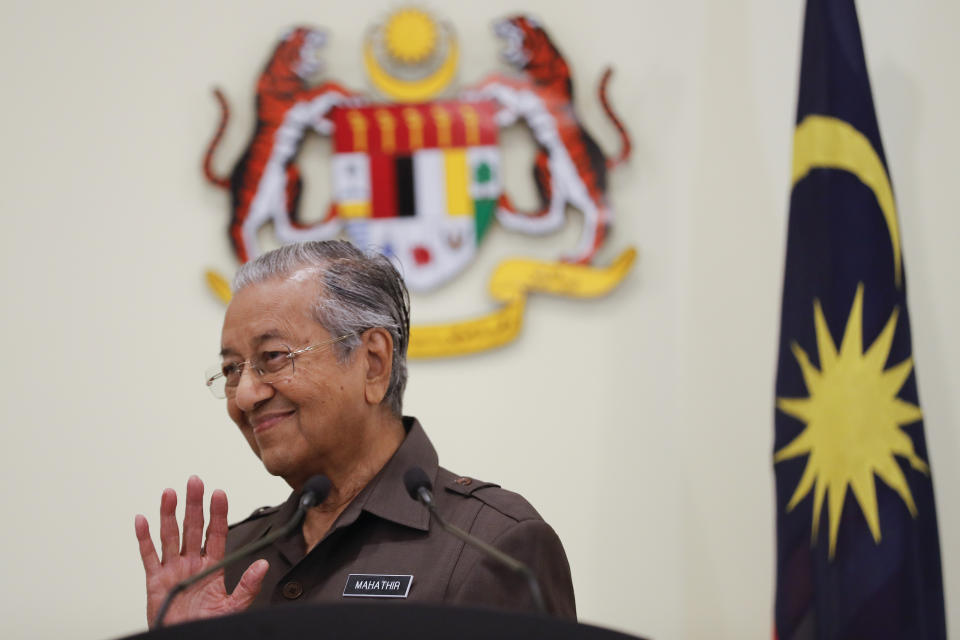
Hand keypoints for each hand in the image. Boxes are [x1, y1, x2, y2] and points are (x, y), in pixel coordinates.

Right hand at [134, 476, 268, 627]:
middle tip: (195, 481)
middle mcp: (192, 563)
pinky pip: (148, 556)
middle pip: (193, 527)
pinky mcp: (155, 581)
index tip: (219, 493)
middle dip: (194, 504)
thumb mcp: (233, 606)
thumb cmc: (209, 624)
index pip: (216, 533)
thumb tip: (263, 565)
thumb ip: (248, 586)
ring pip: (170, 536)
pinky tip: (142, 520)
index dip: (218, 513)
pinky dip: (144, 538)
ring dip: (169, 514)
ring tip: (170, 493)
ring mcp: (173, 570)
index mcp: (213, 567)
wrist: (186, 639)